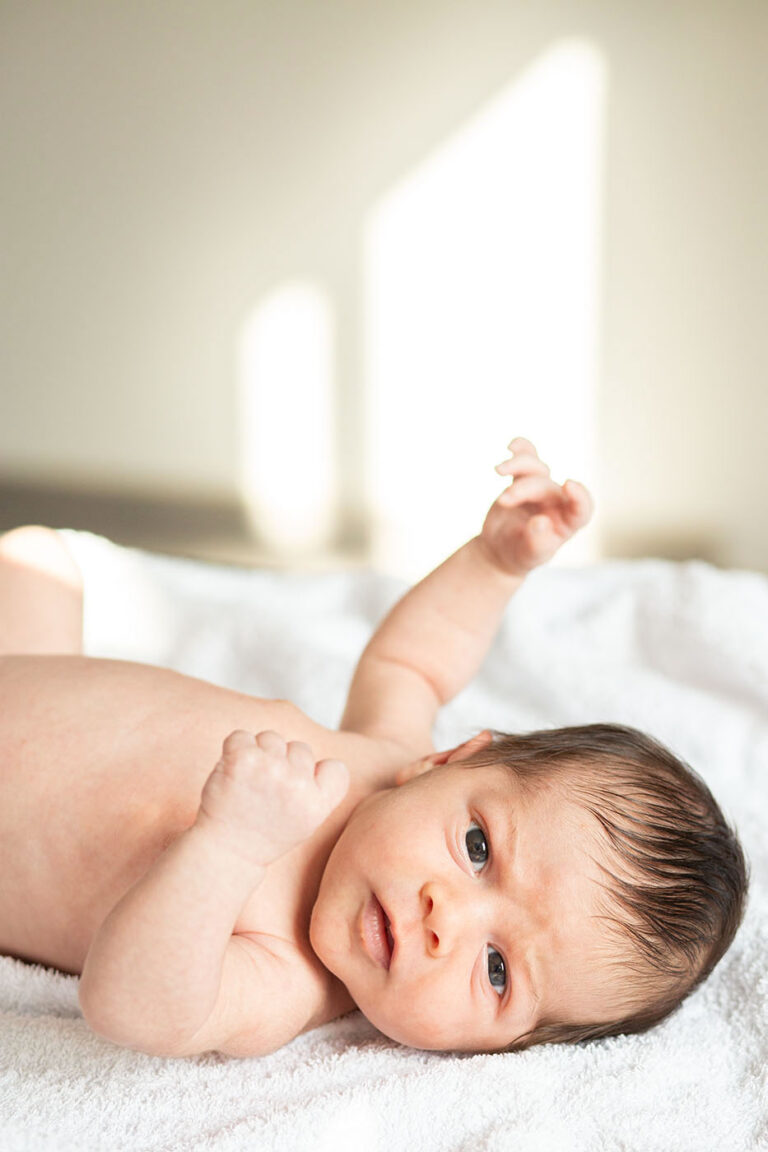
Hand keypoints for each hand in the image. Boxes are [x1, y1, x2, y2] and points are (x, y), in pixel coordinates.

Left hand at [197, 730, 349, 865]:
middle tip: (263, 793)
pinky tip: (231, 773)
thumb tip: (313, 753)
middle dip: (282, 763)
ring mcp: (270, 770)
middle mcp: (298, 785)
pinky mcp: (242, 759)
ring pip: (270, 738)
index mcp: (318, 804)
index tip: (295, 793)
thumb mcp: (305, 821)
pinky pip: (241, 736)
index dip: (316, 774)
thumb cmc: (264, 834)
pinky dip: (233, 749)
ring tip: (247, 784)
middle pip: (299, 748)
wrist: (224, 852)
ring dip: (258, 754)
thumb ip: (317, 789)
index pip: (335, 768)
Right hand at [480, 437, 592, 576]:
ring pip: (537, 468)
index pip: (583, 508)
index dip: (580, 496)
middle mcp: (558, 502)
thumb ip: (537, 542)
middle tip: (504, 501)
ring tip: (499, 470)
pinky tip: (512, 445)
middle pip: (547, 486)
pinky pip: (527, 458)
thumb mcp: (529, 556)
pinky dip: (522, 449)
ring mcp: (542, 489)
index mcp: (568, 523)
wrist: (500, 549)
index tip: (569, 485)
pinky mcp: (524, 480)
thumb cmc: (520, 555)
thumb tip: (541, 522)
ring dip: (520, 464)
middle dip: (524, 490)